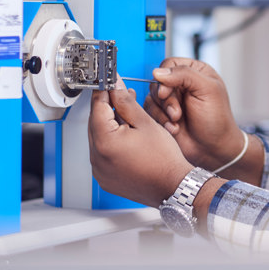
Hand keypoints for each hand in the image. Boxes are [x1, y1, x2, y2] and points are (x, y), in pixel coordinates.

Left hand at [88, 79, 192, 206]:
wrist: (173, 186)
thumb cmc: (164, 159)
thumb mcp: (146, 123)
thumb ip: (126, 103)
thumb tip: (116, 88)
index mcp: (105, 142)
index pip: (97, 108)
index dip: (104, 92)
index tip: (109, 83)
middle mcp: (97, 159)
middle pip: (95, 123)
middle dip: (107, 107)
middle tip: (121, 96)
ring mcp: (100, 171)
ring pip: (98, 138)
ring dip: (109, 125)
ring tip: (128, 116)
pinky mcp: (105, 178)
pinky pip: (102, 154)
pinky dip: (111, 142)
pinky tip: (126, 136)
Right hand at [143, 57, 241, 171]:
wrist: (213, 148)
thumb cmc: (216, 119)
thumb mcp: (207, 90)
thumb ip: (185, 75)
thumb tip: (158, 72)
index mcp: (195, 72)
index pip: (169, 64)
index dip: (164, 77)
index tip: (167, 92)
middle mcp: (181, 84)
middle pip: (157, 82)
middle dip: (165, 99)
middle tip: (177, 113)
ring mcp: (171, 100)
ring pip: (151, 98)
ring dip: (163, 112)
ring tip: (177, 122)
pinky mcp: (163, 115)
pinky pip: (149, 112)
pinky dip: (160, 121)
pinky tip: (174, 129)